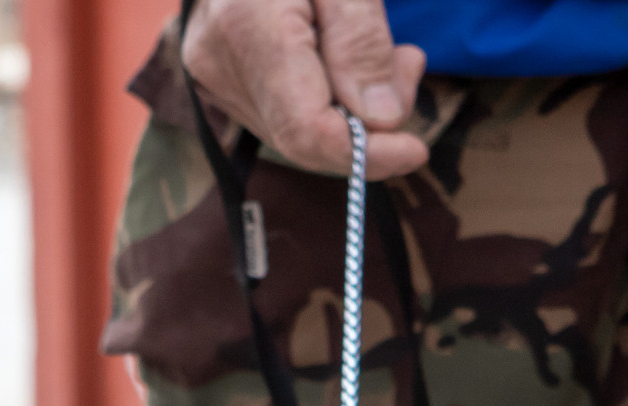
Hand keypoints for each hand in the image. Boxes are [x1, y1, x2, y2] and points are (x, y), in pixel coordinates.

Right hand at [182, 0, 426, 178]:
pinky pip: (282, 115)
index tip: (416, 150)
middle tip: (409, 67)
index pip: (307, 130)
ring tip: (388, 55)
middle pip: (303, 140)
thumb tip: (381, 120)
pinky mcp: (217, 79)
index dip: (365, 156)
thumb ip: (361, 43)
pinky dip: (328, 101)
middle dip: (368, 126)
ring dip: (353, 111)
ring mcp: (211, 75)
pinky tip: (349, 63)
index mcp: (248, 27)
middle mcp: (219, 62)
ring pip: (295, 133)